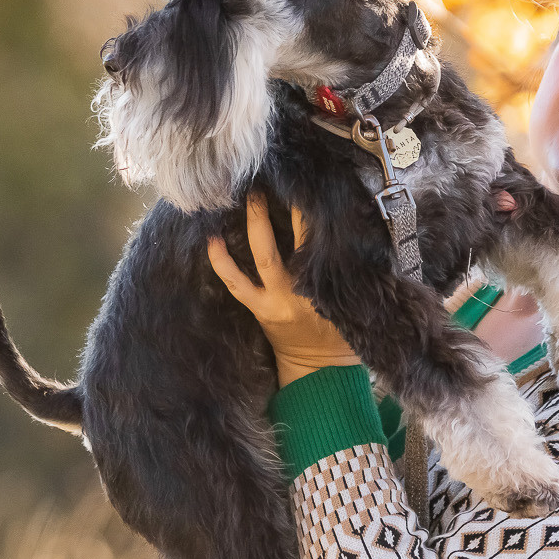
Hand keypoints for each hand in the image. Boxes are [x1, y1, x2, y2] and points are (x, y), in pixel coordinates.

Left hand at [207, 192, 359, 385]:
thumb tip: (340, 231)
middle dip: (261, 219)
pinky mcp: (256, 310)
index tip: (298, 190)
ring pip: (247, 267)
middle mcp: (288, 296)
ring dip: (238, 237)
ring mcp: (267, 304)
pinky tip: (212, 241)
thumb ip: (340, 272)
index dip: (303, 217)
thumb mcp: (346, 303)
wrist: (319, 370)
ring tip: (228, 207)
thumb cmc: (340, 333)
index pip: (308, 245)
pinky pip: (235, 284)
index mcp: (315, 292)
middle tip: (257, 188)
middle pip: (270, 252)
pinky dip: (222, 263)